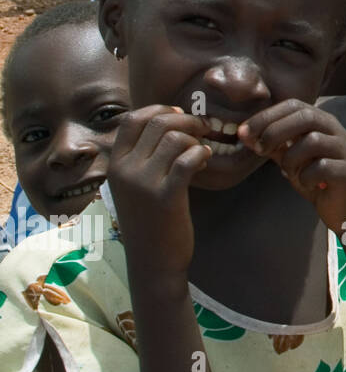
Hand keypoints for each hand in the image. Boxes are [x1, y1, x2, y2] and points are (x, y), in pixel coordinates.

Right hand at [107, 105, 211, 275]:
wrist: (153, 261)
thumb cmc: (149, 219)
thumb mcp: (133, 185)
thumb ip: (142, 156)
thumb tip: (166, 120)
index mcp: (115, 164)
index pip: (133, 119)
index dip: (159, 110)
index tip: (179, 116)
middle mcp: (124, 170)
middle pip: (158, 122)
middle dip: (186, 120)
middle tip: (201, 130)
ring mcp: (143, 183)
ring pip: (175, 138)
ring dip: (195, 140)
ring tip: (200, 152)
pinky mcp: (166, 196)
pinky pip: (187, 158)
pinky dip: (201, 154)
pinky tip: (204, 160)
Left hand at [238, 100, 345, 232]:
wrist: (341, 207)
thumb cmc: (314, 178)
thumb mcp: (288, 158)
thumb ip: (271, 144)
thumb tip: (243, 134)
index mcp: (321, 121)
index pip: (292, 105)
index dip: (266, 116)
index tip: (244, 133)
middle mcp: (335, 130)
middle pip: (305, 116)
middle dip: (275, 131)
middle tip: (259, 150)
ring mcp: (344, 149)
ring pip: (312, 141)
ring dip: (291, 159)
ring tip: (290, 173)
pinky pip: (321, 167)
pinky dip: (306, 177)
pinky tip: (308, 185)